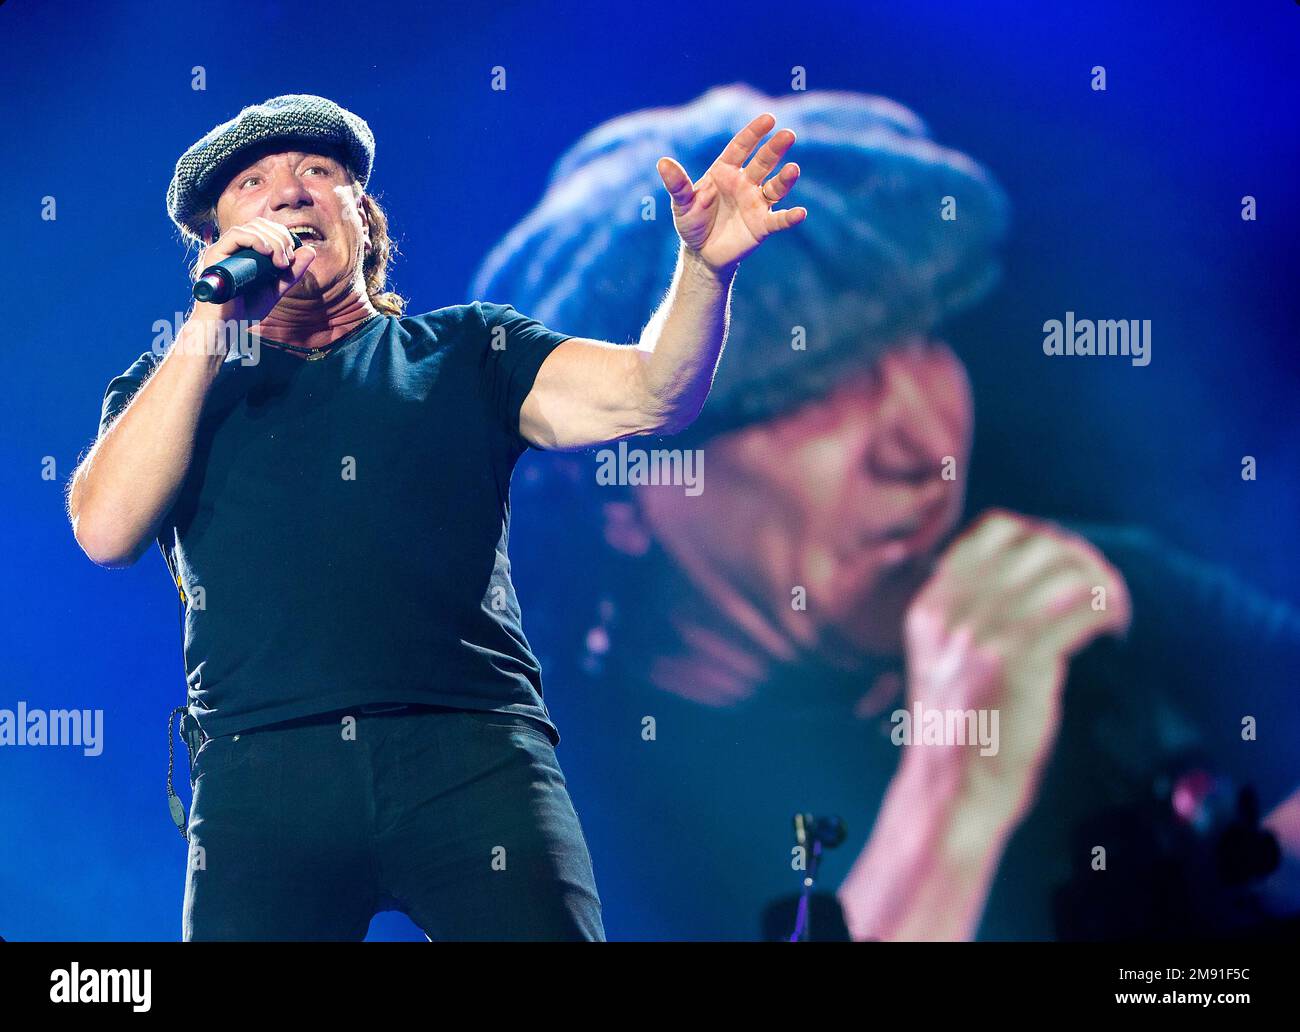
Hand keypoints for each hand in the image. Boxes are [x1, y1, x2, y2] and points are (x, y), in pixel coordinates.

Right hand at [190, 216, 315, 326]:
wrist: (225, 326)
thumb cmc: (246, 310)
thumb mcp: (275, 289)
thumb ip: (291, 272)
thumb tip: (310, 250)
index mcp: (246, 251)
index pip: (266, 228)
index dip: (283, 235)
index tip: (292, 258)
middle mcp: (233, 247)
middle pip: (260, 224)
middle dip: (280, 238)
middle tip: (287, 261)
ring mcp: (224, 249)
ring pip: (250, 227)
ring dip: (273, 240)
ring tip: (280, 262)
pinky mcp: (215, 254)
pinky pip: (236, 235)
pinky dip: (256, 239)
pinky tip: (268, 253)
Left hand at [656, 113, 806, 277]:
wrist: (701, 254)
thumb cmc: (692, 223)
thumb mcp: (682, 203)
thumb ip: (677, 184)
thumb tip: (663, 162)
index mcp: (725, 171)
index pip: (741, 147)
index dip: (754, 133)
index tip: (769, 119)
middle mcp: (745, 183)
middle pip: (763, 162)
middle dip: (775, 148)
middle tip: (788, 134)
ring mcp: (756, 203)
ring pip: (775, 187)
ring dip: (785, 179)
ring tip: (793, 169)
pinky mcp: (762, 225)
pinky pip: (779, 220)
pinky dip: (790, 217)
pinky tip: (800, 213)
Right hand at [901, 509, 1131, 821]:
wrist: (950, 791)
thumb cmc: (958, 733)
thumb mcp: (938, 659)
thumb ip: (965, 615)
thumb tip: (1032, 575)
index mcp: (930, 605)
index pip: (993, 530)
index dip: (1042, 537)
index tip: (1067, 564)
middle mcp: (953, 610)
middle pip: (1037, 545)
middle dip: (1083, 559)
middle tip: (1103, 589)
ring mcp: (983, 632)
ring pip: (1066, 571)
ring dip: (1104, 584)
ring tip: (1115, 611)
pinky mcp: (1019, 659)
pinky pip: (1083, 609)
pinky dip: (1111, 612)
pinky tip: (1116, 629)